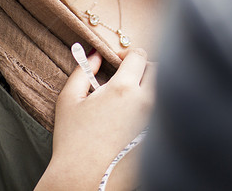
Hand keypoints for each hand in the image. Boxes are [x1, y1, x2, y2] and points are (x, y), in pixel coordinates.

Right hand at [35, 48, 154, 190]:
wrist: (83, 179)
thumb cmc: (72, 140)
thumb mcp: (69, 100)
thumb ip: (82, 70)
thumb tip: (95, 54)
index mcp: (124, 88)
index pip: (140, 55)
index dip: (128, 54)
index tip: (119, 62)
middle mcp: (146, 102)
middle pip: (158, 70)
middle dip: (145, 68)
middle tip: (128, 78)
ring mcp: (155, 121)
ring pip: (162, 92)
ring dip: (150, 88)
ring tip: (130, 99)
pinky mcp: (158, 136)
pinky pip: (162, 114)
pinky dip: (153, 110)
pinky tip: (134, 119)